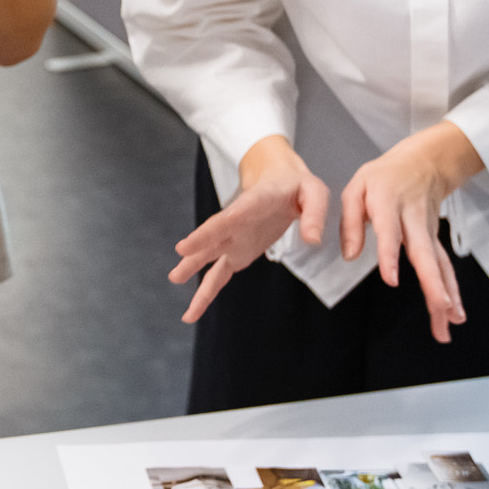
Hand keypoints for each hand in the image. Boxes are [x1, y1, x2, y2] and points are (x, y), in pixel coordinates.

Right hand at [168, 135, 328, 322]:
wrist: (278, 180)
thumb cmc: (296, 186)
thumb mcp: (314, 193)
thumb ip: (314, 214)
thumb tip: (312, 241)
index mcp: (252, 204)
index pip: (227, 219)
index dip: (206, 233)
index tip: (185, 246)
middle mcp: (236, 223)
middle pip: (212, 238)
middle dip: (196, 250)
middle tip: (178, 266)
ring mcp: (234, 239)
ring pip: (210, 257)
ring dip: (193, 269)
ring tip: (174, 280)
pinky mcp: (238, 253)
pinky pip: (219, 274)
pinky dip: (207, 291)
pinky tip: (195, 308)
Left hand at [340, 122, 479, 343]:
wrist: (426, 162)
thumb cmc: (385, 177)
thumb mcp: (357, 187)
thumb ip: (350, 222)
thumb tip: (349, 256)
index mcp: (387, 204)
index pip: (390, 232)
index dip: (390, 255)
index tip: (391, 280)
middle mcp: (413, 220)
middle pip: (424, 254)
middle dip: (432, 283)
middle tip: (440, 307)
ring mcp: (428, 231)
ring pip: (439, 264)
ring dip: (447, 294)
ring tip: (451, 322)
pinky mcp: (435, 240)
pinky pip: (444, 267)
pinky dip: (451, 290)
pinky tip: (454, 314)